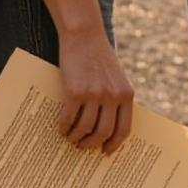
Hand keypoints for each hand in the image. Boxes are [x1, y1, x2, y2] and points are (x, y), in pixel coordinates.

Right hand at [56, 26, 135, 155]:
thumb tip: (107, 125)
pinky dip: (64, 127)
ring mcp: (94, 94)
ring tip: (71, 139)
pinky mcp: (76, 91)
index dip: (114, 144)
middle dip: (92, 144)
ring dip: (77, 138)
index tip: (106, 152)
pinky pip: (69, 118)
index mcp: (126, 94)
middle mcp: (113, 96)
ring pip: (86, 129)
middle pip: (104, 132)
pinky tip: (61, 128)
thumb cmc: (98, 56)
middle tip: (83, 147)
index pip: (124, 129)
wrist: (84, 35)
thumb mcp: (116, 77)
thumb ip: (116, 98)